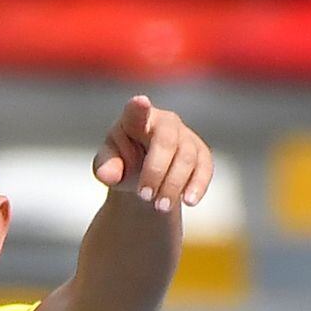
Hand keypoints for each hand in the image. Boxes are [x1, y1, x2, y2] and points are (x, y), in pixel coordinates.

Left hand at [91, 94, 213, 213]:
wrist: (145, 179)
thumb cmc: (122, 163)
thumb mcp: (108, 166)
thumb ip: (105, 167)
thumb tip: (108, 175)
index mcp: (136, 119)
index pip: (136, 111)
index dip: (139, 108)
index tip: (140, 103)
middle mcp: (164, 121)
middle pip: (166, 141)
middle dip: (156, 171)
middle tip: (145, 197)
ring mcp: (185, 136)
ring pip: (187, 158)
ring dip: (173, 184)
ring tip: (160, 207)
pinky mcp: (201, 154)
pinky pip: (205, 168)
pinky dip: (198, 185)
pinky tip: (189, 202)